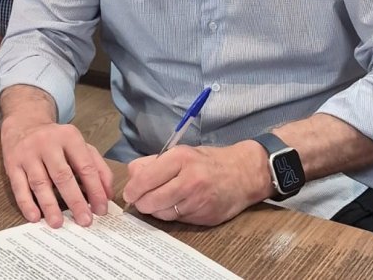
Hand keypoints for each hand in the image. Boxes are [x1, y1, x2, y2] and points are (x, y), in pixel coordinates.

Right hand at [0, 114, 112, 228]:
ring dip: (49, 205)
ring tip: (58, 223)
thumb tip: (107, 194)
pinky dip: (27, 203)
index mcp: (69, 137)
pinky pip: (19, 186)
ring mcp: (28, 153)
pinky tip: (34, 217)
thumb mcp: (79, 145)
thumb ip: (97, 166)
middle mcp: (47, 143)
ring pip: (40, 182)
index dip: (95, 190)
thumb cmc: (56, 140)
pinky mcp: (12, 163)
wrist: (24, 123)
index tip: (101, 210)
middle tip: (84, 221)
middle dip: (75, 200)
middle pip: (62, 175)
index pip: (85, 166)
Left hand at [122, 141, 270, 225]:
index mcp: (180, 158)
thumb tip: (131, 176)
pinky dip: (171, 214)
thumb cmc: (207, 162)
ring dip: (155, 210)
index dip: (132, 188)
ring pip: (162, 213)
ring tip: (157, 202)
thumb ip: (154, 163)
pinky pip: (177, 220)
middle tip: (139, 200)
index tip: (129, 193)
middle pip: (150, 199)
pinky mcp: (204, 216)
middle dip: (141, 202)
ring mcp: (198, 200)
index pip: (145, 178)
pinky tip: (175, 206)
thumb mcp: (181, 152)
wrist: (243, 174)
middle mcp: (189, 179)